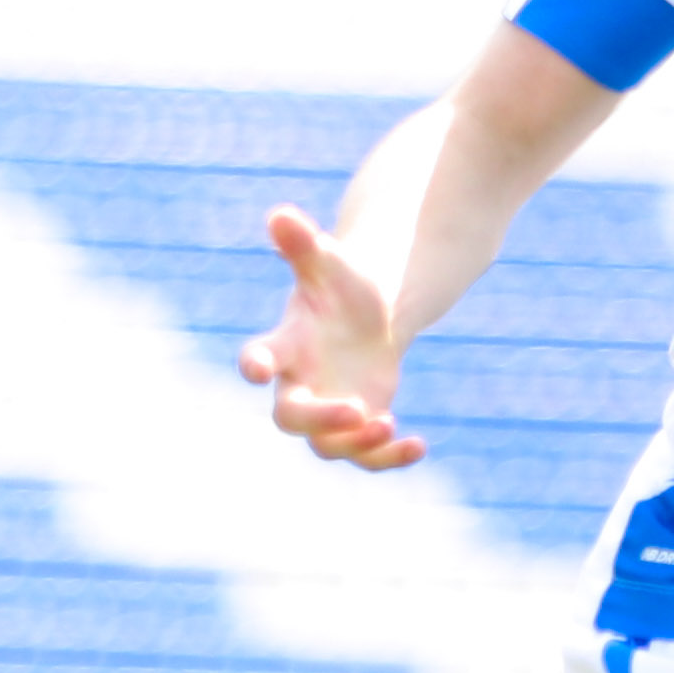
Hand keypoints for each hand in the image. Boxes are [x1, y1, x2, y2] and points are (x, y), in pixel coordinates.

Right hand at [237, 206, 424, 468]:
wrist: (368, 310)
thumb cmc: (341, 284)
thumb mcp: (329, 262)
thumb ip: (302, 245)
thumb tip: (279, 214)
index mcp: (286, 344)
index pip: (259, 358)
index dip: (254, 364)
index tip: (254, 370)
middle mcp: (298, 384)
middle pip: (291, 417)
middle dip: (319, 419)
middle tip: (358, 410)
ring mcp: (325, 411)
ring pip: (326, 447)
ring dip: (356, 444)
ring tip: (389, 425)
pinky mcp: (355, 427)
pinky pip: (363, 456)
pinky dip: (388, 457)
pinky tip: (419, 445)